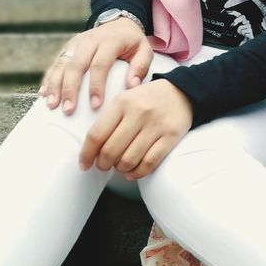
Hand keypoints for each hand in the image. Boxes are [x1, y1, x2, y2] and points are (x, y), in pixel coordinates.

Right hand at [39, 18, 152, 113]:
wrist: (118, 23)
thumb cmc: (132, 42)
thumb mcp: (144, 50)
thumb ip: (140, 67)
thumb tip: (131, 86)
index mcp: (109, 41)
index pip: (100, 64)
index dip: (96, 86)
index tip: (95, 105)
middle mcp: (89, 40)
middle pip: (76, 65)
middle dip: (70, 89)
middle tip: (68, 110)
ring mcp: (75, 43)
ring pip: (62, 64)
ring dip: (55, 85)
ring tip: (52, 105)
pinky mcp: (67, 47)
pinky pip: (55, 63)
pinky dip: (48, 79)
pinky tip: (44, 94)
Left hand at [78, 80, 192, 179]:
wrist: (182, 91)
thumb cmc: (146, 100)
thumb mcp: (125, 100)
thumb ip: (108, 120)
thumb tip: (92, 151)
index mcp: (122, 102)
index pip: (96, 134)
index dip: (86, 154)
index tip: (84, 165)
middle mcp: (138, 112)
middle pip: (111, 150)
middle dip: (103, 165)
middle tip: (103, 167)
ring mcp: (156, 125)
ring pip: (129, 159)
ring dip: (121, 169)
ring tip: (120, 168)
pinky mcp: (171, 135)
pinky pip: (150, 162)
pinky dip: (138, 173)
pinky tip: (133, 173)